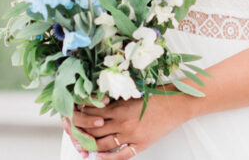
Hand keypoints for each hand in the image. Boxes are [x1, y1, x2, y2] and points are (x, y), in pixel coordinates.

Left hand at [63, 94, 189, 158]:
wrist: (175, 104)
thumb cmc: (156, 96)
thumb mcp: (131, 94)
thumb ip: (114, 101)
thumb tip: (97, 104)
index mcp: (119, 108)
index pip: (91, 114)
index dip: (79, 116)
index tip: (73, 115)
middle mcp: (122, 123)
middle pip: (93, 131)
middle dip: (80, 132)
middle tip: (73, 132)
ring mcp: (131, 135)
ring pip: (103, 144)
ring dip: (90, 145)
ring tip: (82, 145)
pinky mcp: (140, 144)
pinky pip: (120, 155)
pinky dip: (107, 158)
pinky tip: (99, 157)